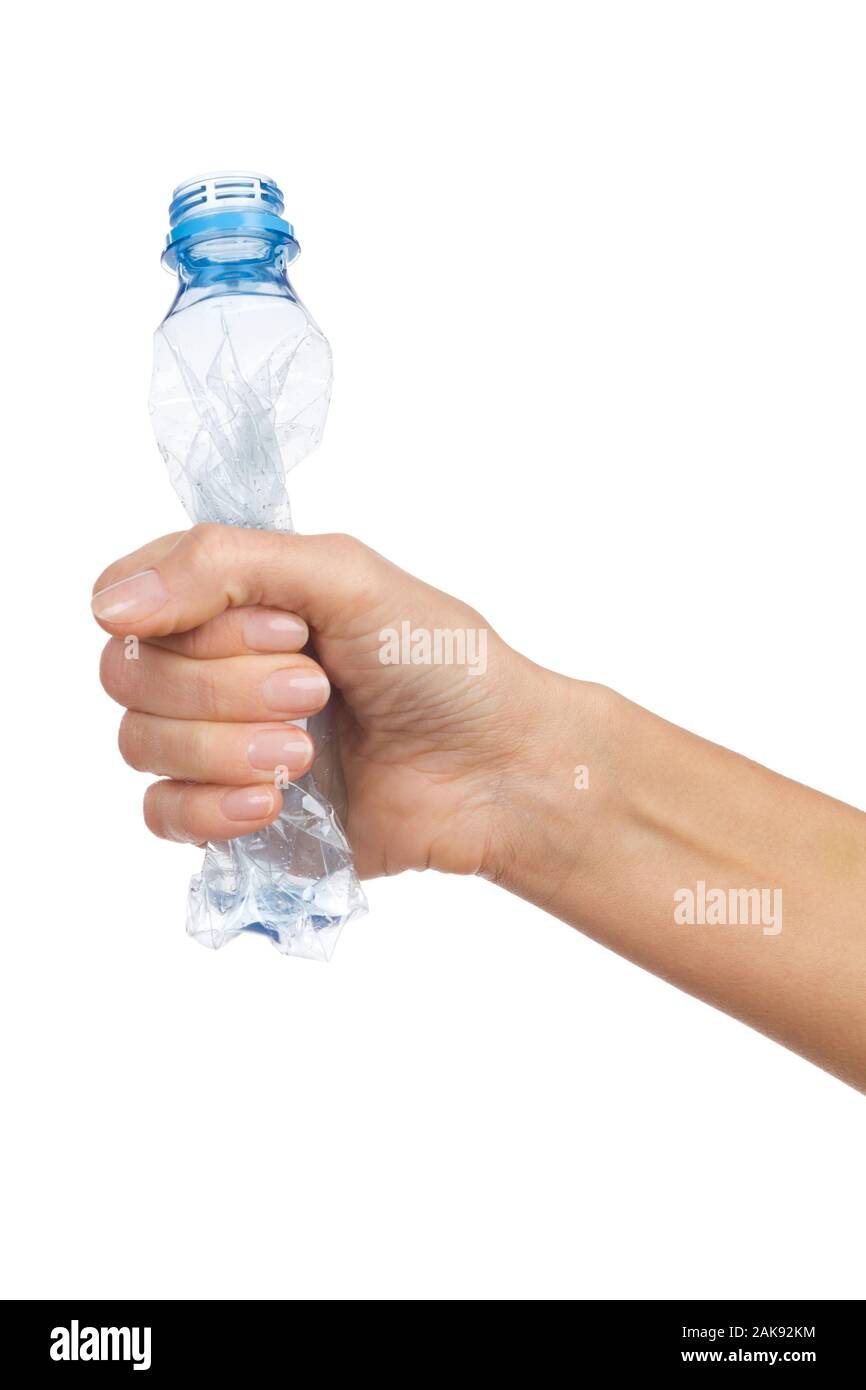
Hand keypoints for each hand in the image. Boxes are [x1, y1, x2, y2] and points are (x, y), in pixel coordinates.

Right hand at [92, 525, 571, 879]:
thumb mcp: (345, 576)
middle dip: (224, 686)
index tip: (285, 629)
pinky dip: (210, 808)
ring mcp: (219, 743)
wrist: (498, 770)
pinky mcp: (232, 815)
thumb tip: (104, 607)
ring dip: (226, 746)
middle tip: (317, 691)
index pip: (131, 597)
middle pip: (130, 674)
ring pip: (139, 744)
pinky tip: (274, 803)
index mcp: (234, 599)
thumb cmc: (439, 662)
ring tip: (307, 751)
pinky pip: (161, 815)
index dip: (183, 616)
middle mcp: (214, 666)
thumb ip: (224, 563)